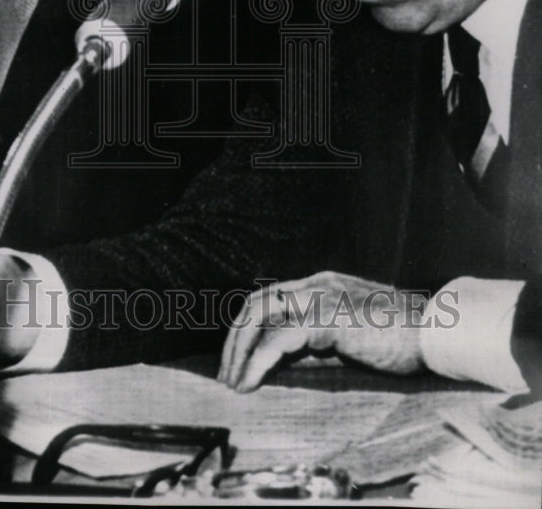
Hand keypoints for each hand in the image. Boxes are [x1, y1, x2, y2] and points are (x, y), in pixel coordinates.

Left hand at [219, 271, 425, 391]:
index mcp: (321, 285)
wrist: (439, 332)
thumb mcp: (351, 336)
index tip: (238, 360)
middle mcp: (316, 285)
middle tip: (227, 374)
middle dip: (234, 339)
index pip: (269, 299)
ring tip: (234, 381)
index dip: (248, 329)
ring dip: (240, 350)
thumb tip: (284, 363)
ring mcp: (321, 297)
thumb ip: (319, 341)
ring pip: (261, 314)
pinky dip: (259, 360)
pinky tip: (252, 381)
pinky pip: (280, 338)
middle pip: (257, 303)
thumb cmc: (403, 338)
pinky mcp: (328, 318)